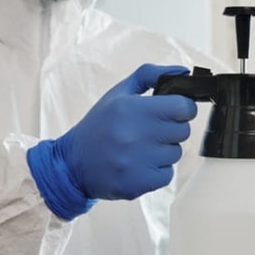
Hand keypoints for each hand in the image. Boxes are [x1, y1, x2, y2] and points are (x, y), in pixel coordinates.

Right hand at [27, 64, 196, 218]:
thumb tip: (183, 71)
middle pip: (183, 131)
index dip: (182, 108)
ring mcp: (136, 161)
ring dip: (163, 151)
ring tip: (140, 148)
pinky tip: (138, 164)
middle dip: (171, 129)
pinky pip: (168, 175)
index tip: (172, 111)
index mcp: (130, 108)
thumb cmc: (100, 126)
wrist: (71, 165)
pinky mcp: (138, 183)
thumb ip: (150, 76)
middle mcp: (133, 134)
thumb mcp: (118, 93)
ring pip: (176, 154)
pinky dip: (157, 171)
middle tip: (150, 131)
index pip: (183, 107)